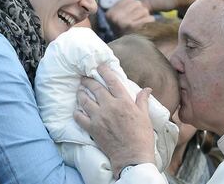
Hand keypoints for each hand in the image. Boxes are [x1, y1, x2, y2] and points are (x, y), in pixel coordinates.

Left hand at [74, 64, 154, 178]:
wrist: (132, 157)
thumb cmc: (142, 137)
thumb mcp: (145, 117)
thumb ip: (142, 101)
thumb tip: (147, 89)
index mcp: (124, 102)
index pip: (112, 81)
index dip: (104, 71)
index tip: (99, 66)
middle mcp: (110, 107)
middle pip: (96, 88)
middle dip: (89, 80)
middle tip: (85, 77)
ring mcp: (99, 117)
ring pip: (85, 100)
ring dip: (81, 93)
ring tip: (80, 90)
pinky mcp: (92, 129)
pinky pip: (79, 117)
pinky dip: (77, 112)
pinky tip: (77, 109)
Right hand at [105, 0, 154, 35]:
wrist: (124, 52)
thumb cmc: (122, 33)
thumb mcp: (116, 19)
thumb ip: (122, 7)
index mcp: (111, 13)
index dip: (132, 5)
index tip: (130, 14)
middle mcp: (116, 17)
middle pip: (137, 3)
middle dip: (139, 10)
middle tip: (136, 19)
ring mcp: (125, 22)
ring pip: (144, 10)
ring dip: (145, 16)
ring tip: (139, 24)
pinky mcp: (135, 28)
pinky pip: (149, 18)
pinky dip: (149, 22)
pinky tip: (144, 27)